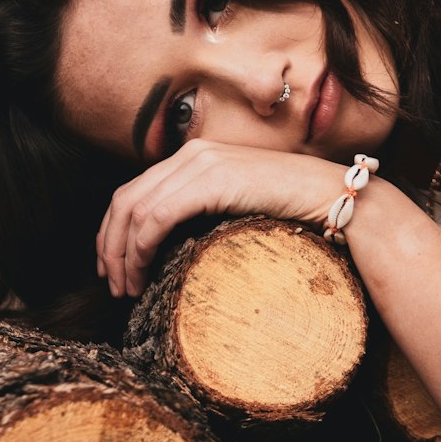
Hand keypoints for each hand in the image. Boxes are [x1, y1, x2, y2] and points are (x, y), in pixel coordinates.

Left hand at [95, 139, 345, 297]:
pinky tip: (145, 271)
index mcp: (193, 156)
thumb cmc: (289, 206)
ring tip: (128, 288)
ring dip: (124, 254)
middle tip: (114, 285)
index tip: (113, 267)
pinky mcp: (213, 180)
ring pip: (136, 210)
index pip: (133, 191)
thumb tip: (169, 245)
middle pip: (125, 200)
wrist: (330, 194)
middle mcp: (191, 153)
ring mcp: (201, 163)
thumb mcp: (235, 204)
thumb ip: (203, 210)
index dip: (112, 231)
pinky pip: (158, 215)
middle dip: (110, 246)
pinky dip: (142, 246)